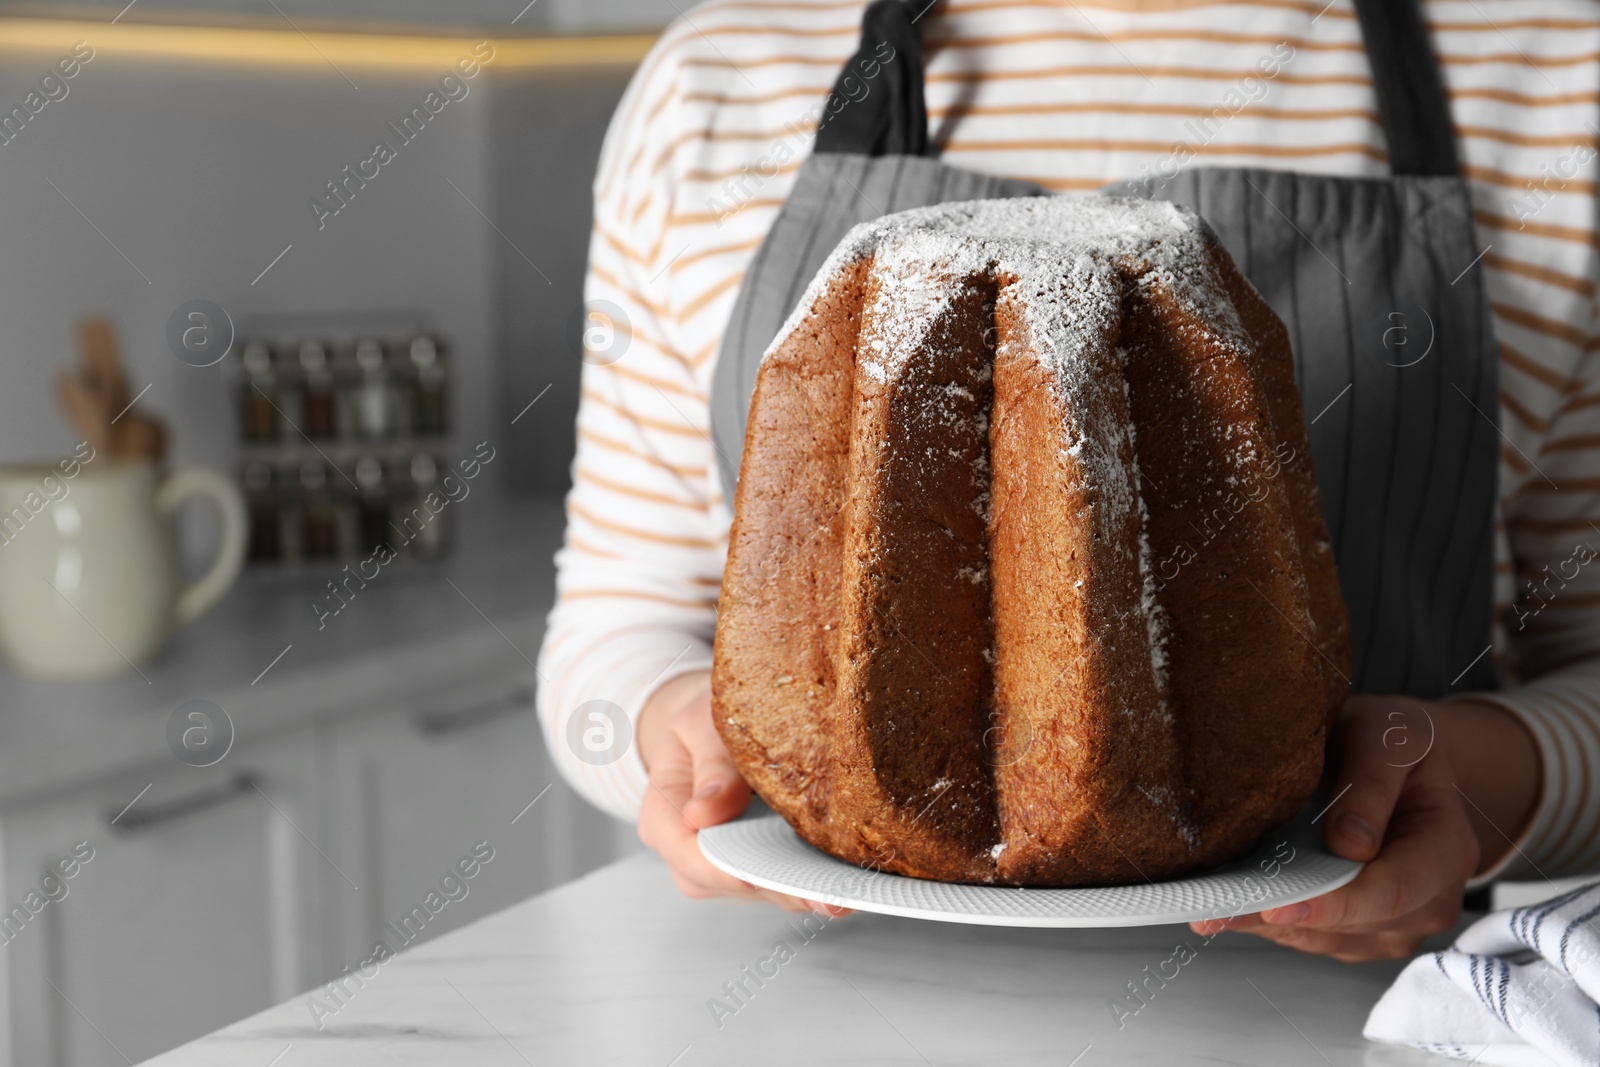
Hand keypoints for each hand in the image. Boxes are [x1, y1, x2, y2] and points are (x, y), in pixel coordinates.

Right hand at [636, 670, 847, 915]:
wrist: (714, 727)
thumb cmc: (705, 722)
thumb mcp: (701, 726)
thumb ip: (711, 767)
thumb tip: (704, 814)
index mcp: (663, 819)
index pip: (690, 857)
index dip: (729, 869)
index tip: (768, 870)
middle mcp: (688, 854)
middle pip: (730, 884)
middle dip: (778, 888)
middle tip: (825, 894)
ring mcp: (723, 865)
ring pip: (760, 891)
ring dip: (801, 890)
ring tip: (844, 890)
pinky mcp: (756, 864)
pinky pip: (780, 881)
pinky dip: (811, 879)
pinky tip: (844, 879)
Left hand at [1190, 694, 1538, 961]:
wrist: (1386, 758)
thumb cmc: (1388, 742)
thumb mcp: (1387, 736)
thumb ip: (1372, 781)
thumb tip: (1350, 844)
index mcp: (1446, 848)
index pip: (1393, 891)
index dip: (1336, 903)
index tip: (1280, 907)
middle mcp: (1428, 898)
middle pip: (1356, 925)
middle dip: (1288, 918)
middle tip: (1220, 910)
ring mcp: (1393, 922)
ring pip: (1325, 939)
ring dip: (1269, 925)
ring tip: (1213, 906)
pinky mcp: (1357, 929)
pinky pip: (1310, 937)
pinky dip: (1268, 923)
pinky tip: (1230, 905)